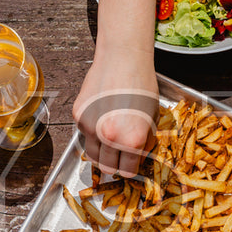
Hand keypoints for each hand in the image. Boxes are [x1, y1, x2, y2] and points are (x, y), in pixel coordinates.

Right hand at [73, 53, 158, 177]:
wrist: (123, 59)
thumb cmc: (142, 85)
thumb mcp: (153, 118)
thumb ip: (144, 142)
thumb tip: (138, 156)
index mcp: (132, 141)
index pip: (127, 172)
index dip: (131, 168)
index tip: (131, 164)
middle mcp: (109, 138)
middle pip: (106, 168)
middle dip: (114, 165)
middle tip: (120, 156)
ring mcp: (90, 127)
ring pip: (92, 155)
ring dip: (101, 153)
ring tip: (110, 141)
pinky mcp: (78, 115)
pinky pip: (84, 135)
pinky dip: (92, 133)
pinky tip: (102, 119)